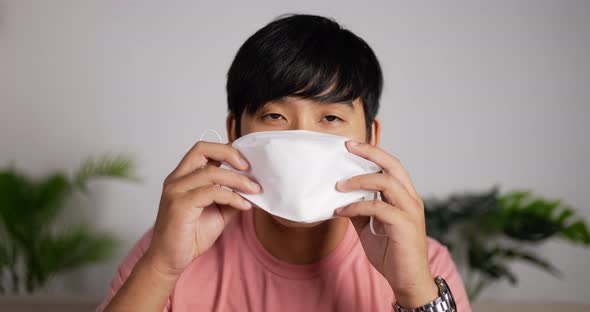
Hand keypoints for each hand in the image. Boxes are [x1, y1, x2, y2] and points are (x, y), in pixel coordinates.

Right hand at [145, 140, 261, 278]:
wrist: (170, 260)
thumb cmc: (190, 236)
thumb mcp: (218, 212)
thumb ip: (231, 197)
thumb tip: (253, 188)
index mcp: (183, 177)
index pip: (203, 150)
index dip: (226, 150)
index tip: (247, 162)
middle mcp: (176, 179)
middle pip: (202, 149)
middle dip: (230, 153)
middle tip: (250, 167)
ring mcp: (176, 190)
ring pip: (211, 172)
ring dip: (238, 180)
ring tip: (254, 190)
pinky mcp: (180, 204)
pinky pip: (212, 192)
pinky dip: (232, 196)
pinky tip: (243, 205)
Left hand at [334, 140, 437, 307]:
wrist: (407, 281)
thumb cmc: (391, 254)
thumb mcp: (369, 227)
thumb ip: (359, 209)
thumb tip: (339, 197)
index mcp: (405, 197)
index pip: (391, 166)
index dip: (373, 153)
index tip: (352, 144)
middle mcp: (411, 199)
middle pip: (393, 165)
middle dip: (370, 152)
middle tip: (348, 146)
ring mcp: (409, 211)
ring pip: (387, 182)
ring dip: (360, 180)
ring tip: (338, 185)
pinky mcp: (404, 225)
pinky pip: (378, 207)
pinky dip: (357, 206)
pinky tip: (342, 210)